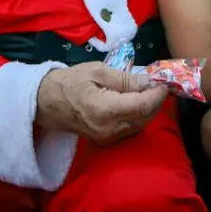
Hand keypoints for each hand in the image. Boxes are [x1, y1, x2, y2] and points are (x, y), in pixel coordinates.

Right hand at [36, 62, 167, 144]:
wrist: (46, 102)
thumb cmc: (70, 82)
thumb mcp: (97, 71)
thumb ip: (124, 78)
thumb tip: (147, 81)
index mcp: (106, 110)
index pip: (142, 105)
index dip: (157, 94)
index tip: (164, 81)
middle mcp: (110, 128)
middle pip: (145, 117)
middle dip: (156, 101)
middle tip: (159, 84)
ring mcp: (108, 137)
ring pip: (140, 124)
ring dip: (149, 109)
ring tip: (150, 91)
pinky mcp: (106, 140)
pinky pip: (131, 129)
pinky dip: (139, 116)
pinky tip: (138, 102)